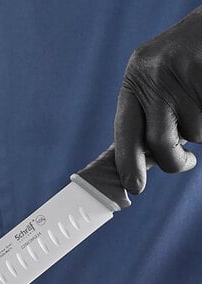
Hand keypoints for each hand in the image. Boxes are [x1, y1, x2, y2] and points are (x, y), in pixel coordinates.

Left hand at [114, 7, 201, 193]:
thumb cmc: (187, 58)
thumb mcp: (156, 78)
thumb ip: (147, 115)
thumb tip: (137, 163)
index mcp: (136, 80)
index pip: (126, 132)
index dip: (129, 165)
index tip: (134, 187)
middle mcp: (155, 77)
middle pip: (160, 143)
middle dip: (174, 161)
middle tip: (186, 162)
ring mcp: (185, 74)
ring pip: (196, 133)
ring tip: (200, 99)